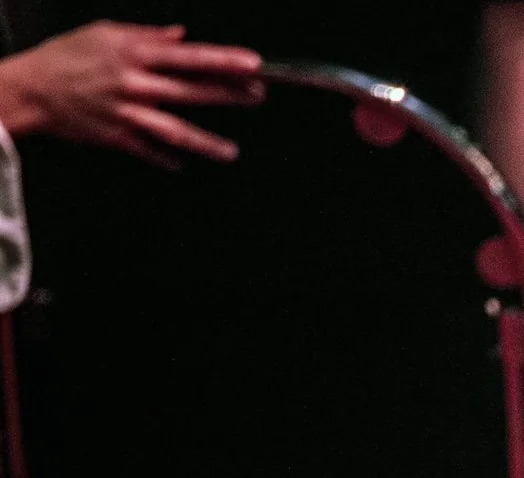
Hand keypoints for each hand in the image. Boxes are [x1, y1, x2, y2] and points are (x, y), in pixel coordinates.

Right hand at [0, 22, 262, 166]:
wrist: (30, 87)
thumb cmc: (67, 55)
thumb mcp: (104, 33)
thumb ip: (148, 35)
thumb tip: (182, 36)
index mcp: (135, 54)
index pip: (190, 57)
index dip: (225, 61)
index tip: (254, 65)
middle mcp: (135, 83)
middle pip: (192, 91)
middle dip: (230, 95)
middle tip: (258, 97)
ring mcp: (127, 112)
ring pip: (175, 129)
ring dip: (206, 143)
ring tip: (230, 152)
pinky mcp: (116, 136)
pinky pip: (148, 150)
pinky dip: (166, 158)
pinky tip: (183, 164)